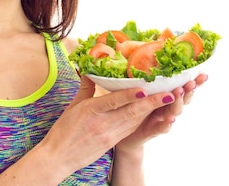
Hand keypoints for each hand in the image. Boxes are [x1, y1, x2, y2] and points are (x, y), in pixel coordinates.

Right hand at [38, 75, 180, 176]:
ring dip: (151, 111)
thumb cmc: (63, 130)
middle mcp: (103, 123)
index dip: (131, 95)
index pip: (114, 101)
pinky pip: (130, 128)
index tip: (145, 89)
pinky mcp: (112, 143)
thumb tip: (89, 70)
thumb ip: (85, 87)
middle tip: (170, 94)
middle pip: (132, 112)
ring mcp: (109, 135)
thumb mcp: (73, 105)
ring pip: (135, 121)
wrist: (58, 157)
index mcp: (91, 111)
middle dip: (153, 103)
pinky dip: (141, 119)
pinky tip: (150, 112)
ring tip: (166, 100)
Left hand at [116, 73, 208, 152]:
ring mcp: (162, 119)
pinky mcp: (153, 130)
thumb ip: (144, 78)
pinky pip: (161, 127)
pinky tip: (170, 119)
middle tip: (191, 82)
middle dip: (188, 90)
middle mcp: (167, 107)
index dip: (193, 81)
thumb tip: (137, 51)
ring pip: (174, 111)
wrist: (127, 135)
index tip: (202, 73)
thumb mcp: (140, 91)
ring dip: (178, 102)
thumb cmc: (135, 109)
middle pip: (183, 98)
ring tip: (179, 93)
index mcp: (165, 96)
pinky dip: (166, 124)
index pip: (182, 86)